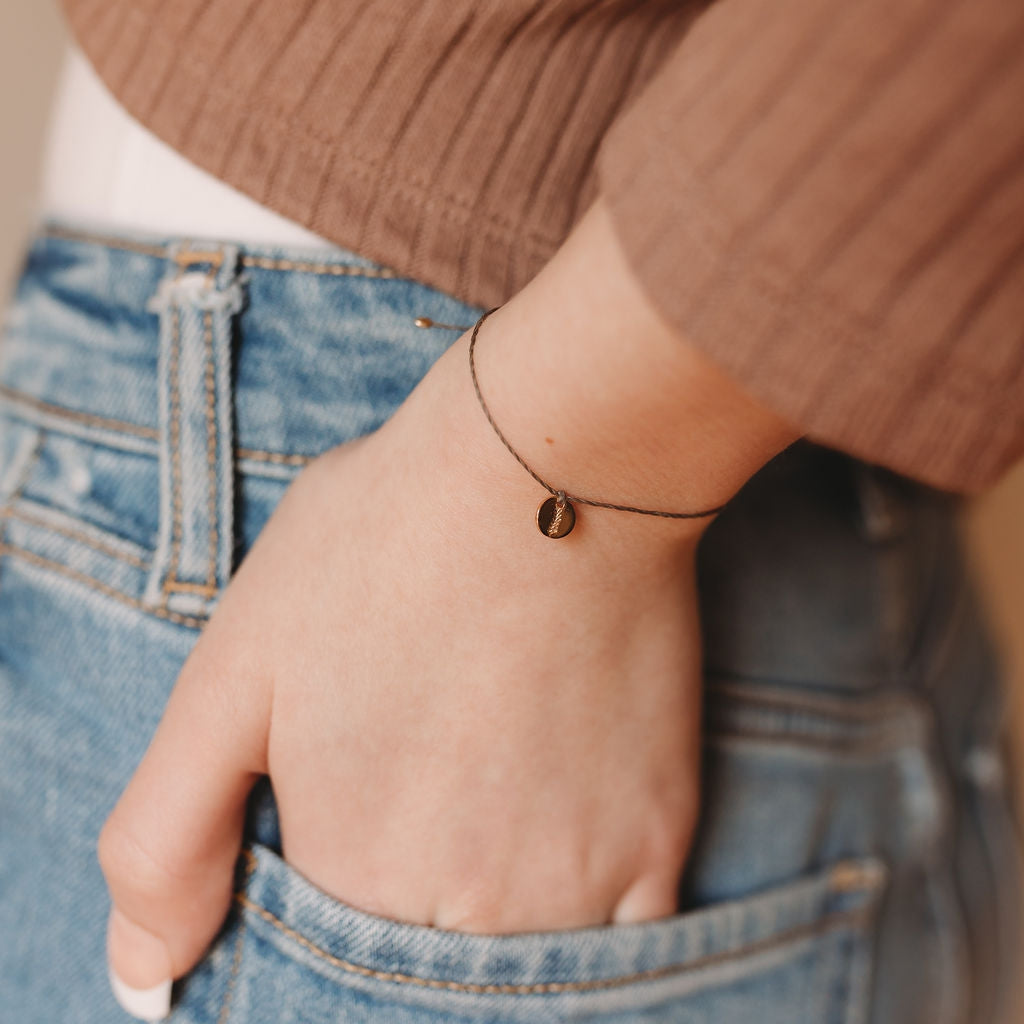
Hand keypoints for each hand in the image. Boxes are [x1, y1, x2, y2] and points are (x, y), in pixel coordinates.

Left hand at [97, 198, 800, 1018]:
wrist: (551, 474)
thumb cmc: (382, 549)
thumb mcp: (231, 673)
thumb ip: (166, 842)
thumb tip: (139, 981)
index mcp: (347, 876)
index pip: (320, 956)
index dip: (331, 861)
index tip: (363, 779)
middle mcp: (462, 915)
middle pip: (420, 952)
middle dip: (409, 874)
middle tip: (430, 747)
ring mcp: (573, 889)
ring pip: (511, 950)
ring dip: (490, 887)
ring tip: (489, 759)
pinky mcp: (658, 843)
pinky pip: (613, 935)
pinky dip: (577, 892)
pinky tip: (557, 800)